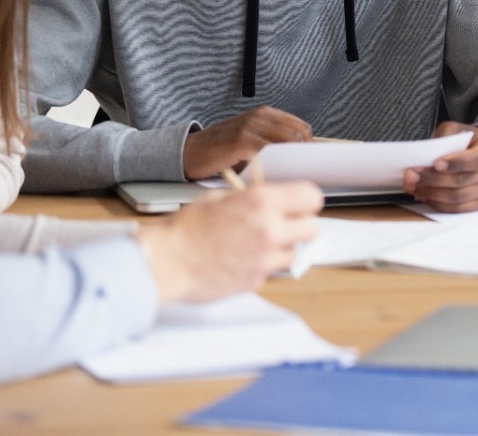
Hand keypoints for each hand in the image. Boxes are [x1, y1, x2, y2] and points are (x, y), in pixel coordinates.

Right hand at [138, 180, 322, 302]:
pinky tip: (239, 261)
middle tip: (284, 225)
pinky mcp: (255, 281)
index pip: (311, 197)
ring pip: (294, 254)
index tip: (301, 205)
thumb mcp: (219, 198)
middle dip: (301, 226)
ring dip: (281, 249)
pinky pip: (270, 272)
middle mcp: (269, 230)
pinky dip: (260, 267)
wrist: (164, 261)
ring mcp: (264, 258)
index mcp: (262, 202)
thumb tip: (269, 201)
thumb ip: (250, 199)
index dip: (307, 201)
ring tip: (255, 244)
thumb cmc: (185, 229)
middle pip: (313, 229)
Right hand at [183, 105, 311, 179]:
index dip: (309, 146)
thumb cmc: (222, 152)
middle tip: (304, 172)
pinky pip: (267, 150)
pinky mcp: (240, 140)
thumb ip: (273, 146)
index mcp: (266, 114)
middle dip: (304, 154)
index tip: (310, 163)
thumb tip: (300, 163)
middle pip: (298, 133)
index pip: (302, 127)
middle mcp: (260, 116)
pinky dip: (275, 163)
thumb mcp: (252, 143)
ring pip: (287, 140)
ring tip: (292, 175)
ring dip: (293, 159)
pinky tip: (274, 174)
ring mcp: (250, 126)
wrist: (190, 152)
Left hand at [402, 123, 477, 211]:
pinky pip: (458, 209)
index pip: (475, 159)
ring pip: (458, 198)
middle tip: (411, 176)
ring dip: (432, 194)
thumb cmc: (467, 141)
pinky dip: (439, 204)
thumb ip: (444, 137)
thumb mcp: (456, 129)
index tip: (436, 163)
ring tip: (414, 187)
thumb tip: (426, 154)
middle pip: (462, 181)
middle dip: (433, 180)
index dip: (455, 163)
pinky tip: (425, 196)